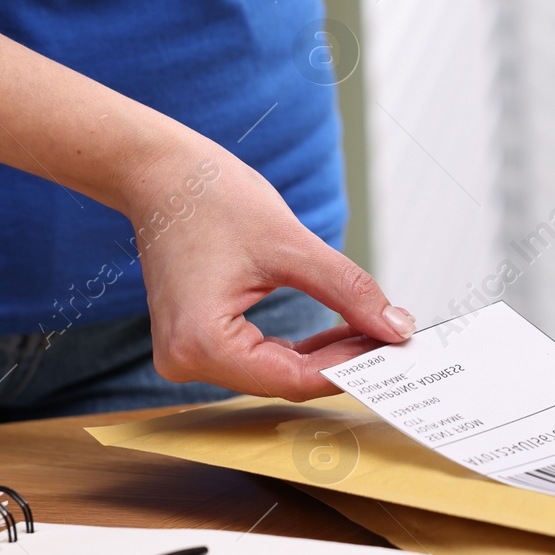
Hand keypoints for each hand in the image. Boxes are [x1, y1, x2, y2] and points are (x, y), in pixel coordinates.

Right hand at [123, 141, 413, 400]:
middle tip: (394, 340)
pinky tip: (340, 332)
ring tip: (373, 333)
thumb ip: (348, 291)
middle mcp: (186, 361)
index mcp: (201, 344)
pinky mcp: (198, 342)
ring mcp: (188, 355)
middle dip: (342, 361)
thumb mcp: (292, 245)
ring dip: (325, 356)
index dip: (350, 367)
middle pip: (285, 380)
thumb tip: (395, 328)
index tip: (395, 351)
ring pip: (276, 372)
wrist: (159, 174)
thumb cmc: (210, 198)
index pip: (294, 378)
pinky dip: (300, 348)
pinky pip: (260, 358)